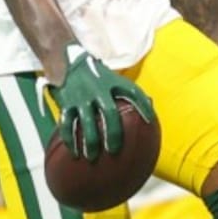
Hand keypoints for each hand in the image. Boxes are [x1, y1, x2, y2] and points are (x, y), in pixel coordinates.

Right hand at [46, 46, 153, 161]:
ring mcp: (81, 97)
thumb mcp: (113, 79)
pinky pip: (67, 123)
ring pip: (86, 122)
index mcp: (113, 83)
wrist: (67, 60)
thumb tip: (151, 110)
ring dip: (90, 141)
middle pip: (109, 113)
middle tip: (114, 151)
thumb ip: (129, 92)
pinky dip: (69, 139)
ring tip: (92, 158)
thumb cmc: (96, 76)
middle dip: (113, 133)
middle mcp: (98, 90)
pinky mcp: (66, 102)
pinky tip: (74, 153)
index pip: (132, 92)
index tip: (150, 120)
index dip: (143, 105)